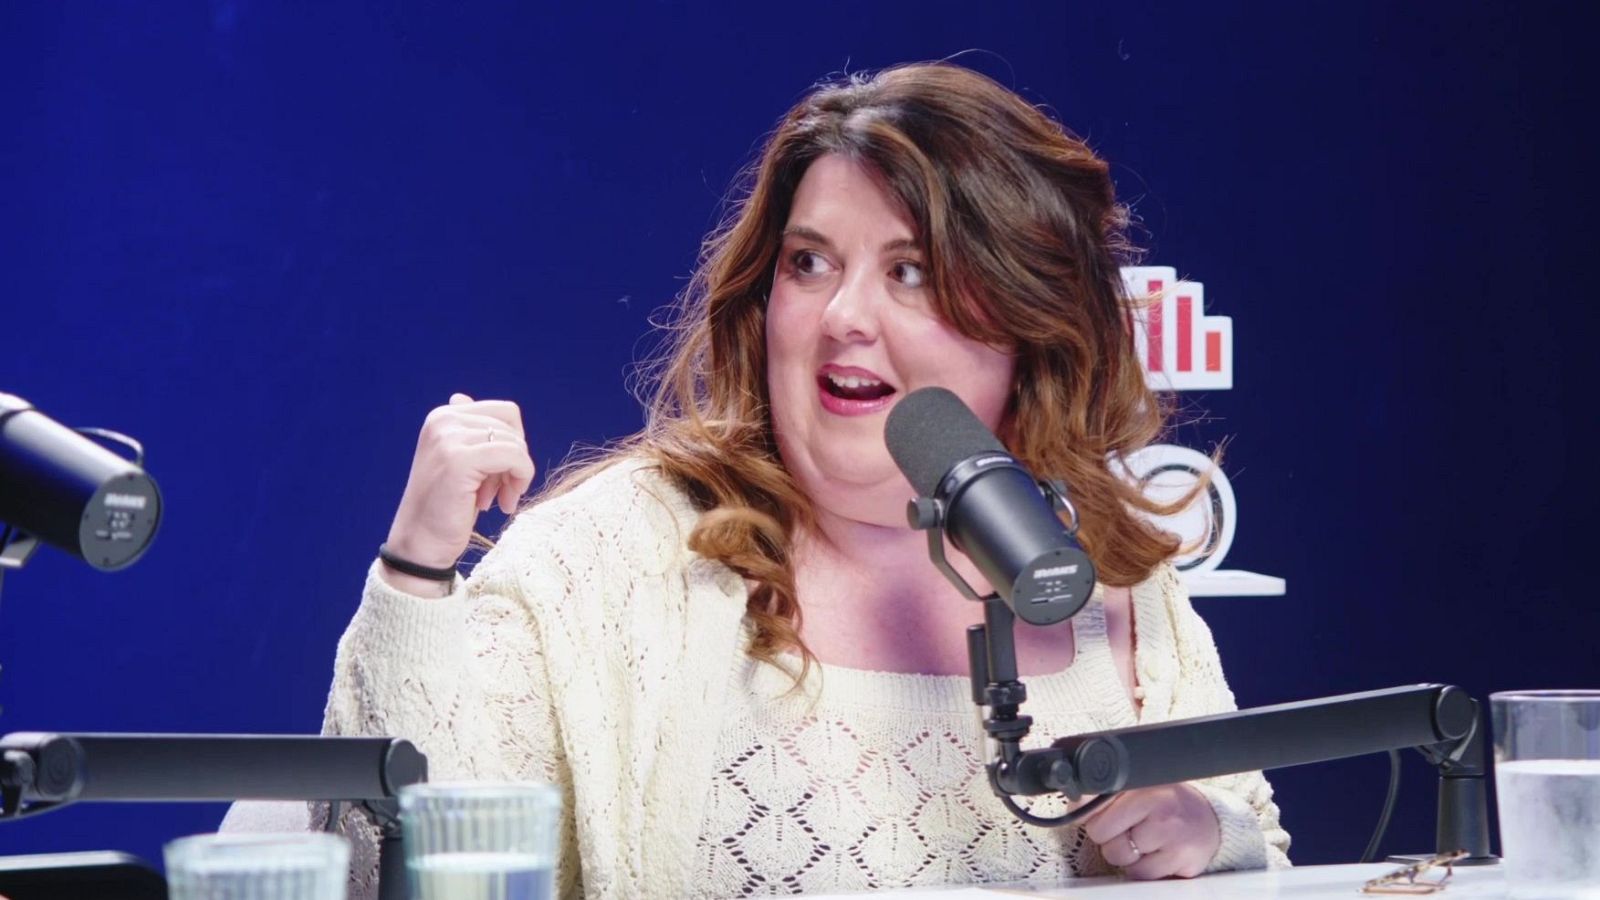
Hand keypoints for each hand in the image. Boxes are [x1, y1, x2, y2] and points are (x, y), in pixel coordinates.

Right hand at [384, 393, 535, 573]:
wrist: (421, 544)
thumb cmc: (445, 507)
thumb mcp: (459, 462)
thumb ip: (466, 431)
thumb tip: (462, 398)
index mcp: (442, 417)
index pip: (505, 412)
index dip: (513, 445)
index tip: (500, 476)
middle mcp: (443, 421)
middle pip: (512, 425)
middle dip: (515, 460)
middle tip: (501, 493)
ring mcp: (448, 438)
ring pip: (515, 442)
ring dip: (516, 476)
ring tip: (498, 501)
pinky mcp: (458, 459)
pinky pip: (514, 456)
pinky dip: (520, 479)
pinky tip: (503, 504)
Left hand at [1082, 784, 1220, 878]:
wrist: (1209, 822)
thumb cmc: (1165, 805)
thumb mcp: (1136, 789)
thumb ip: (1102, 795)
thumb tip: (1073, 805)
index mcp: (1142, 783)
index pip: (1094, 802)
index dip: (1090, 814)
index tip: (1097, 816)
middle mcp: (1158, 804)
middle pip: (1100, 832)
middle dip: (1108, 835)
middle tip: (1126, 829)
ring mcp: (1171, 832)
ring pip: (1118, 855)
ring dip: (1124, 854)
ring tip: (1142, 841)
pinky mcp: (1181, 858)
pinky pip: (1140, 874)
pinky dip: (1142, 868)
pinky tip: (1155, 853)